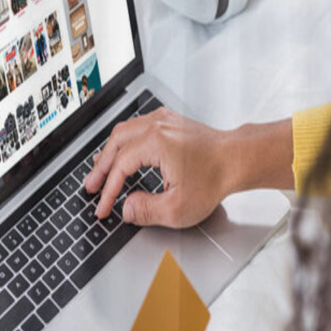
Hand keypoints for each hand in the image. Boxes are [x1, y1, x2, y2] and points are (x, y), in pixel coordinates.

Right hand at [84, 108, 231, 227]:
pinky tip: (123, 152)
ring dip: (110, 152)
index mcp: (155, 142)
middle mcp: (156, 125)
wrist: (238, 159)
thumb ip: (147, 210)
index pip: (120, 167)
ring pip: (124, 132)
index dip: (108, 191)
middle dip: (101, 168)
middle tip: (92, 186)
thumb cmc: (216, 177)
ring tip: (101, 171)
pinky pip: (137, 127)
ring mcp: (163, 120)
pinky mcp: (170, 122)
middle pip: (115, 144)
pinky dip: (125, 142)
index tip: (103, 207)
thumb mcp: (179, 207)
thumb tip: (126, 209)